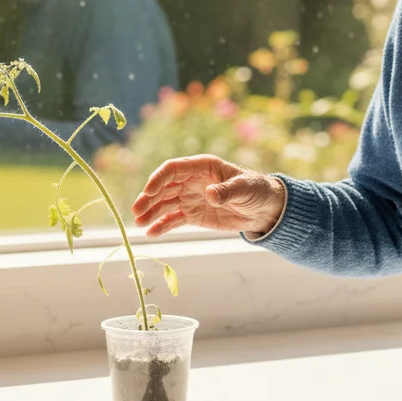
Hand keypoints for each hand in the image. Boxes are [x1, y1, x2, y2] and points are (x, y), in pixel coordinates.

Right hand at [131, 155, 286, 237]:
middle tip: (136, 212)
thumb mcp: (245, 188)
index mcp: (201, 167)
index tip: (148, 191)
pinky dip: (162, 226)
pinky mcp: (193, 215)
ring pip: (164, 204)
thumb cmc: (256, 190)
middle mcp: (191, 181)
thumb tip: (210, 194)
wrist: (264, 209)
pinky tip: (151, 234)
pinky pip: (173, 220)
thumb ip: (227, 191)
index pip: (173, 169)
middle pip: (163, 187)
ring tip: (139, 224)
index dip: (158, 178)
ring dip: (151, 213)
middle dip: (149, 198)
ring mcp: (190, 198)